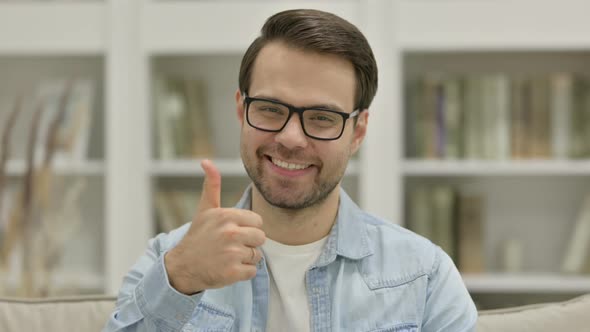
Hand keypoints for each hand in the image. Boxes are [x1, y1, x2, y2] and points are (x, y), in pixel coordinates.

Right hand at [164, 159, 265, 294]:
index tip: (232, 232)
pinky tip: (228, 268)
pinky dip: (243, 273)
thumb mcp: (205, 210)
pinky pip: (252, 271)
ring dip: (245, 259)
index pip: (258, 222)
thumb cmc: (198, 237)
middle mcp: (230, 233)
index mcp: (226, 216)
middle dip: (249, 243)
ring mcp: (231, 253)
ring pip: (257, 255)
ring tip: (228, 257)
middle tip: (230, 246)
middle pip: (261, 238)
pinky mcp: (232, 272)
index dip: (248, 228)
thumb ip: (212, 186)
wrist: (182, 267)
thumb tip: (206, 161)